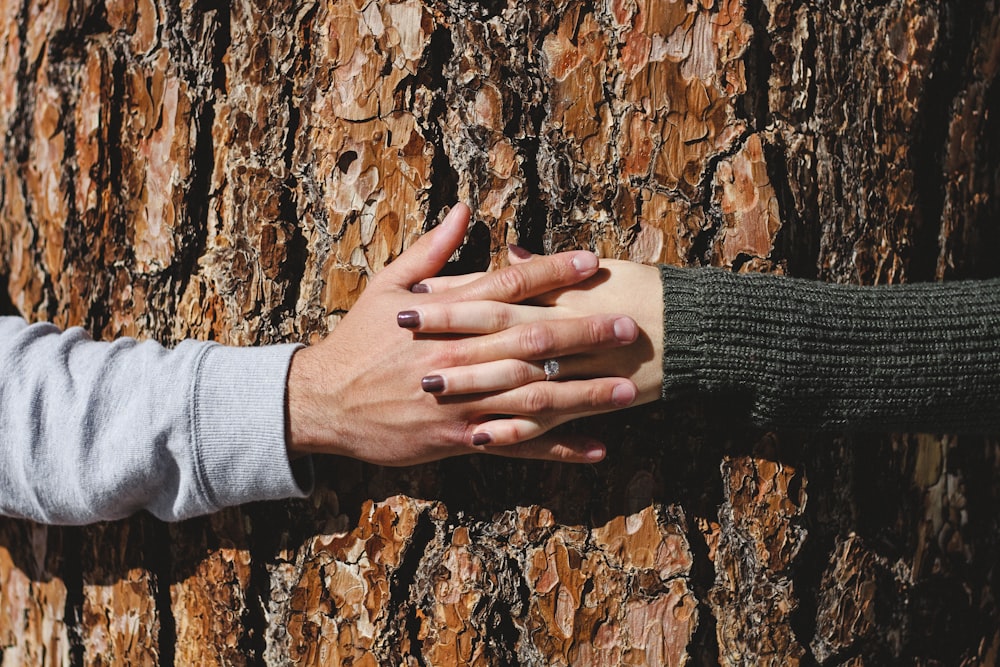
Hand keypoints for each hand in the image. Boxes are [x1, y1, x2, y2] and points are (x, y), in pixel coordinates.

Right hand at [285, 205, 639, 464]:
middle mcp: (459, 357)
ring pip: (532, 398)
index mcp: (445, 315)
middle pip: (530, 343)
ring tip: (628, 389)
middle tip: (628, 327)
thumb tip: (462, 209)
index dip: (552, 273)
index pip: (507, 287)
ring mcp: (462, 402)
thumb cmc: (360, 339)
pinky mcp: (460, 439)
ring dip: (583, 394)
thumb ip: (430, 251)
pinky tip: (596, 448)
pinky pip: (516, 445)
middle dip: (583, 334)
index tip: (591, 264)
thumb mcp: (386, 286)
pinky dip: (557, 448)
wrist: (324, 400)